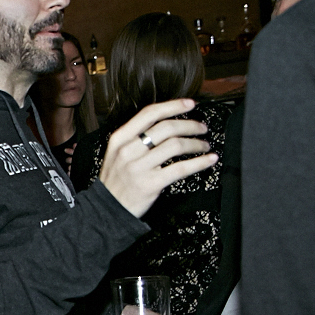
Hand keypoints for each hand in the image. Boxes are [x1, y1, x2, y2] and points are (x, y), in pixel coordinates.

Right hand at [97, 99, 215, 217]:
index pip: (149, 114)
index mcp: (119, 139)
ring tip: (204, 145)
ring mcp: (139, 167)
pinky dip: (200, 162)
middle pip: (166, 128)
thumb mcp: (116, 154)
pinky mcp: (151, 183)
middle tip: (201, 128)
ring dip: (196, 143)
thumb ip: (135, 138)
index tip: (189, 104)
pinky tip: (209, 159)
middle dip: (190, 125)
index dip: (173, 106)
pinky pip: (181, 168)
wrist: (106, 209)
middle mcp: (128, 151)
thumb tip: (166, 124)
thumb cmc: (115, 181)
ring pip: (175, 145)